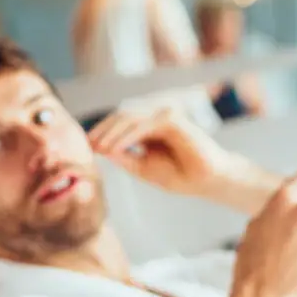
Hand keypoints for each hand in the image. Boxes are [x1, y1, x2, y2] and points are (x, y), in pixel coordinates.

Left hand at [87, 108, 273, 206]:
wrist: (208, 181)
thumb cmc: (180, 175)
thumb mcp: (144, 168)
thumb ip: (125, 157)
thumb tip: (102, 149)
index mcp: (149, 127)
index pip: (120, 122)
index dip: (103, 132)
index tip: (88, 146)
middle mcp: (156, 117)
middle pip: (122, 116)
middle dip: (103, 130)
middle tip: (88, 145)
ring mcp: (165, 116)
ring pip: (130, 118)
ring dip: (111, 133)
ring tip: (99, 148)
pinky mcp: (173, 120)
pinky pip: (143, 125)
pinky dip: (127, 136)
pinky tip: (115, 149)